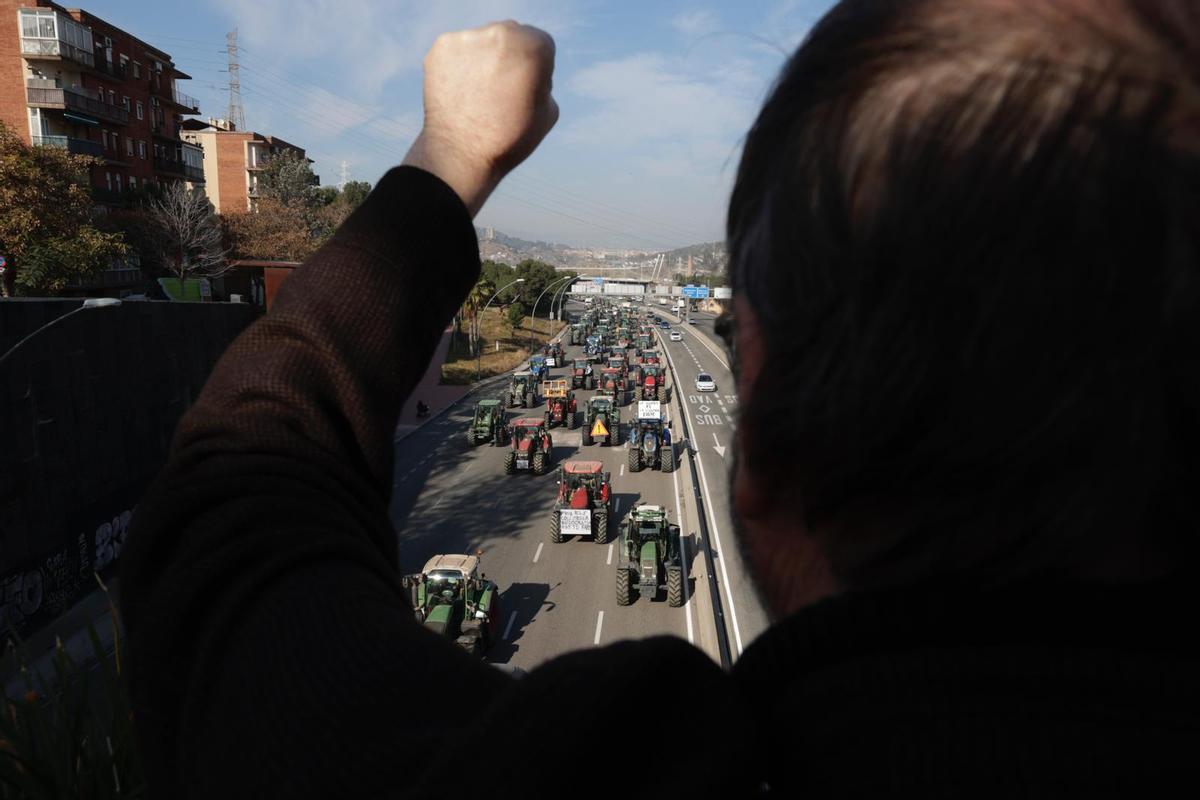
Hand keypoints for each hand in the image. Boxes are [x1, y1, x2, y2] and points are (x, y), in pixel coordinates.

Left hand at [403, 21, 558, 215]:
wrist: (462, 154)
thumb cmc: (510, 138)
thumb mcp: (549, 111)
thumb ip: (543, 80)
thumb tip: (529, 69)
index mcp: (533, 46)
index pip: (541, 43)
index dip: (536, 69)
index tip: (525, 91)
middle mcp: (500, 33)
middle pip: (511, 35)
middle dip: (509, 57)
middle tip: (501, 91)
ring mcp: (468, 38)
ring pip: (482, 41)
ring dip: (483, 59)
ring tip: (478, 94)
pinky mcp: (442, 47)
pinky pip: (458, 50)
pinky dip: (460, 66)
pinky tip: (461, 91)